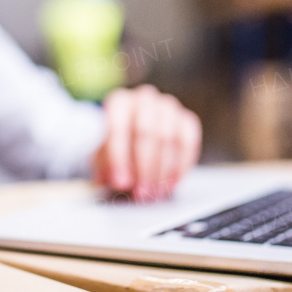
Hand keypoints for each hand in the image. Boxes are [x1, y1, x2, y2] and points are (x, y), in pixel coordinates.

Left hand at [92, 84, 200, 200]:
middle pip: (146, 132)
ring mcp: (168, 107)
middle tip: (140, 192)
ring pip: (168, 138)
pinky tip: (171, 184)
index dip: (119, 158)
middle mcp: (144, 99)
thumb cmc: (116, 146)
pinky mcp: (187, 120)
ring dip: (162, 170)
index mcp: (119, 102)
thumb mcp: (103, 154)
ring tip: (154, 193)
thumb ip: (106, 165)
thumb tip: (115, 181)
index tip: (120, 182)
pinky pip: (188, 143)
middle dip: (143, 167)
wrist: (134, 135)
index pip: (118, 127)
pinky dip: (180, 166)